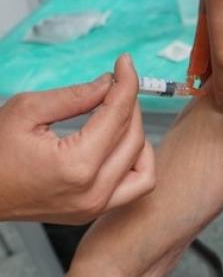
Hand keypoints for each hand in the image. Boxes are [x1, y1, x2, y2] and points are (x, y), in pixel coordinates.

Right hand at [0, 55, 155, 224]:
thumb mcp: (25, 112)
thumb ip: (73, 97)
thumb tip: (108, 84)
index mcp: (76, 165)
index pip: (117, 116)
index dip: (126, 85)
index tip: (126, 64)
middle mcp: (93, 191)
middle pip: (133, 138)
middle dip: (130, 105)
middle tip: (116, 85)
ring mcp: (96, 206)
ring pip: (143, 166)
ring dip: (138, 136)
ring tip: (118, 116)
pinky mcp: (94, 211)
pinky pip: (136, 187)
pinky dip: (137, 163)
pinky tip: (121, 145)